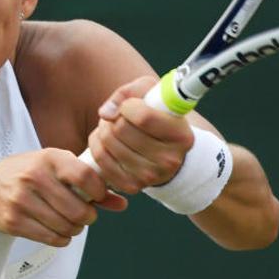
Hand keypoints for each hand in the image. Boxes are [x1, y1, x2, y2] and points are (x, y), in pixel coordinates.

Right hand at [0, 149, 127, 246]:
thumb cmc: (29, 174)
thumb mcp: (57, 168)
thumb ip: (90, 183)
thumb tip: (121, 203)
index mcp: (49, 157)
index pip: (85, 176)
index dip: (99, 192)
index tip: (98, 197)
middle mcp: (34, 176)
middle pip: (78, 209)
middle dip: (88, 217)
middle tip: (85, 215)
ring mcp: (21, 199)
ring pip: (66, 226)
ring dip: (75, 229)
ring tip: (70, 222)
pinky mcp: (13, 220)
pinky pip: (51, 238)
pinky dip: (62, 239)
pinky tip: (58, 230)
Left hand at [87, 76, 194, 194]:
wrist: (166, 152)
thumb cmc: (158, 116)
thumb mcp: (152, 94)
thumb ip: (128, 93)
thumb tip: (106, 113)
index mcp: (181, 136)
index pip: (144, 117)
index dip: (128, 106)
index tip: (129, 105)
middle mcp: (169, 160)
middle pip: (121, 130)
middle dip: (114, 117)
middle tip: (118, 115)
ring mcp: (150, 176)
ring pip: (108, 143)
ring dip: (103, 128)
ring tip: (113, 126)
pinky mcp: (131, 186)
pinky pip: (101, 160)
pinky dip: (97, 145)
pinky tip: (105, 139)